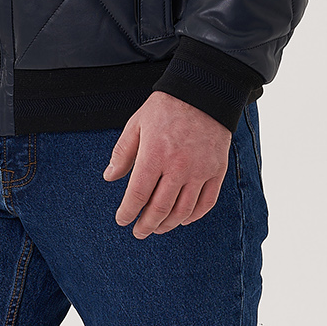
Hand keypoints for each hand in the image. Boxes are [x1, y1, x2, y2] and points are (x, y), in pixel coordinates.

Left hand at [104, 92, 231, 238]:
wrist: (204, 93)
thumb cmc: (166, 108)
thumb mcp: (137, 124)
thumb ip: (123, 153)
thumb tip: (109, 177)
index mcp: (155, 155)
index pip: (138, 195)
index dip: (128, 212)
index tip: (122, 220)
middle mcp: (178, 167)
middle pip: (160, 208)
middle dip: (146, 225)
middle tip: (138, 232)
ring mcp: (200, 171)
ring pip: (183, 211)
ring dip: (167, 224)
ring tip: (157, 228)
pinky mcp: (216, 171)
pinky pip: (206, 202)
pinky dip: (193, 216)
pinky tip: (182, 219)